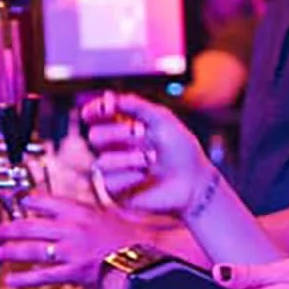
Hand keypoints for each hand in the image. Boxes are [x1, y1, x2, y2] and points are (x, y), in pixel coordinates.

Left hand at [0, 194, 140, 288]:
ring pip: (34, 249)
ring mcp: (72, 250)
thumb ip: (94, 218)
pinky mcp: (75, 271)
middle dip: (11, 229)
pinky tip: (11, 280)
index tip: (21, 200)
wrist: (149, 257)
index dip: (32, 201)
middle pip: (33, 226)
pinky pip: (44, 275)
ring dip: (12, 251)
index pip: (50, 201)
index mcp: (83, 211)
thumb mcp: (113, 218)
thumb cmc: (136, 240)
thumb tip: (84, 217)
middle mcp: (73, 228)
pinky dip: (25, 278)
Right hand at [81, 91, 216, 215]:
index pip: (97, 117)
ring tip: (150, 159)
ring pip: (100, 162)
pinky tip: (143, 175)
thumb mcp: (161, 119)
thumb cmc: (181, 150)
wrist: (194, 181)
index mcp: (123, 128)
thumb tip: (106, 96)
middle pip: (94, 137)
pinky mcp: (117, 192)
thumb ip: (134, 105)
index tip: (105, 107)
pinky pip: (107, 183)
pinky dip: (127, 176)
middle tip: (139, 132)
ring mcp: (115, 171)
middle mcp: (116, 149)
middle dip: (115, 132)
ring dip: (126, 158)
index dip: (95, 110)